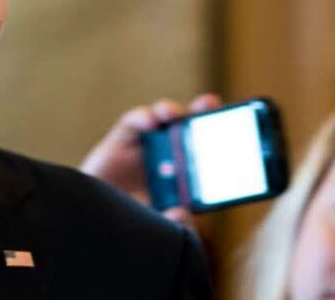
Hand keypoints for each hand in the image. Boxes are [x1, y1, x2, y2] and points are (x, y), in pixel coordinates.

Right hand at [80, 94, 221, 228]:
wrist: (97, 220)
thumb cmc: (134, 222)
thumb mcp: (161, 230)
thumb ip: (177, 227)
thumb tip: (182, 212)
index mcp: (187, 173)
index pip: (210, 149)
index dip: (223, 135)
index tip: (237, 127)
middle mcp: (170, 153)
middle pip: (191, 125)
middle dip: (202, 111)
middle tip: (210, 104)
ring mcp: (147, 144)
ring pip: (164, 117)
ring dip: (171, 110)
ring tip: (173, 114)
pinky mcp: (122, 139)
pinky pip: (134, 121)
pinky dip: (143, 117)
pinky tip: (149, 123)